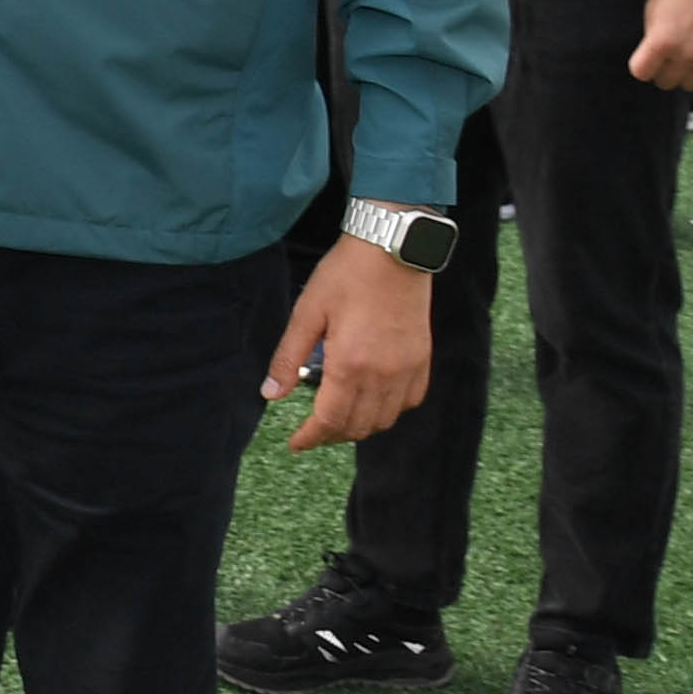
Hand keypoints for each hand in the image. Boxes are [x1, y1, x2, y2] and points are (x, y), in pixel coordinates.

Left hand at [266, 236, 431, 448]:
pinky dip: (387, 411)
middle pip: (356, 427)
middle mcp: (383, 375)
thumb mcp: (307, 312)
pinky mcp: (422, 360)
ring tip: (338, 418)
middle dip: (330, 435)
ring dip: (358, 427)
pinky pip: (408, 402)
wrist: (394, 249)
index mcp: (349, 365)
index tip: (295, 444)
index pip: (329, 421)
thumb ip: (287, 357)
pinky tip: (371, 401)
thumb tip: (270, 394)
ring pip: (384, 420)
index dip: (310, 438)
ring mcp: (407, 370)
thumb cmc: (346, 275)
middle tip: (311, 430)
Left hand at [629, 0, 692, 91]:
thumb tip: (653, 53)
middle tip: (670, 57)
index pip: (641, 72)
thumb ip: (652, 35)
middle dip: (665, 70)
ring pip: (690, 85)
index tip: (648, 60)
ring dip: (687, 74)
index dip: (643, 66)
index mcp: (661, 42)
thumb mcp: (655, 8)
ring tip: (690, 59)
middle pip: (665, 82)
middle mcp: (684, 56)